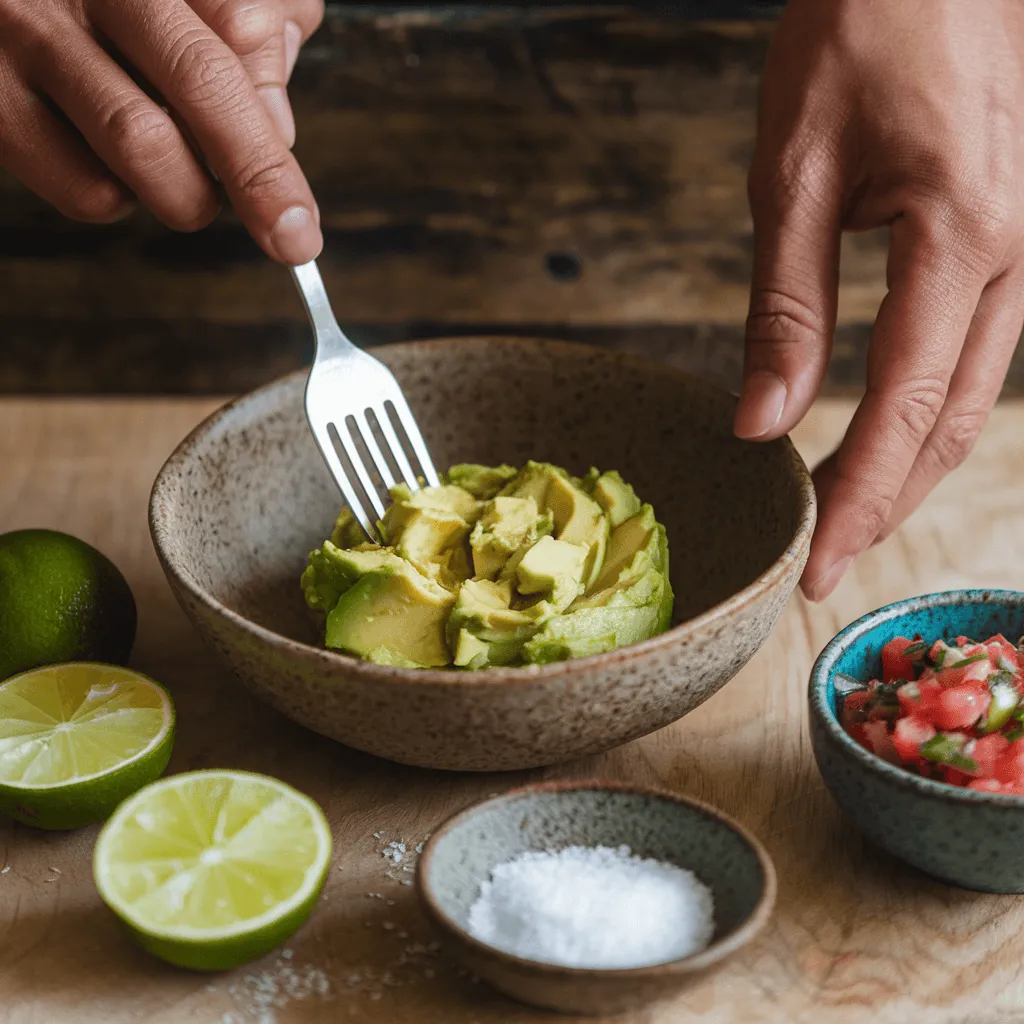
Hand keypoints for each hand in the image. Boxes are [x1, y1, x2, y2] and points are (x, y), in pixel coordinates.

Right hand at [0, 0, 323, 263]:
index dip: (276, 117)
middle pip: (202, 81)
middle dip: (260, 176)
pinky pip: (82, 184)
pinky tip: (114, 170)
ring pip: (141, 143)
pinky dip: (118, 200)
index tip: (299, 199)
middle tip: (292, 239)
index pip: (241, 29)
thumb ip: (253, 20)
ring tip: (189, 189)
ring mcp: (24, 34)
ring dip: (188, 194)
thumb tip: (276, 123)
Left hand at [735, 0, 1023, 599]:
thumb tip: (761, 421)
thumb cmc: (860, 29)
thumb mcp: (793, 170)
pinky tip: (888, 438)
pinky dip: (930, 412)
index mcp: (964, 235)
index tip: (814, 563)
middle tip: (826, 563)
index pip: (904, 410)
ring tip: (848, 516)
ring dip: (913, 467)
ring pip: (974, 395)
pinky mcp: (1013, 235)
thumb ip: (784, 306)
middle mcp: (1019, 251)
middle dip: (887, 502)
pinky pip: (979, 351)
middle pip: (954, 422)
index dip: (856, 499)